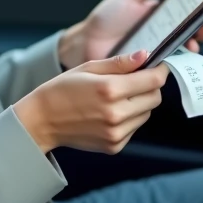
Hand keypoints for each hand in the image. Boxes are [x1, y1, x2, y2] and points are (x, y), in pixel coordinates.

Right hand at [14, 50, 168, 153]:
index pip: (153, 80)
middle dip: (150, 86)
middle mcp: (116, 114)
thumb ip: (120, 63)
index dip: (160, 71)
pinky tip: (110, 112)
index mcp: (110, 90)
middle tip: (136, 79)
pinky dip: (130, 118)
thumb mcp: (89, 68)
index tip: (159, 65)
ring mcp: (116, 133)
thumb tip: (144, 56)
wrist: (42, 120)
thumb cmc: (62, 89)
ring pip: (147, 113)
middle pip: (155, 98)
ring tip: (118, 97)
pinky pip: (135, 128)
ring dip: (140, 103)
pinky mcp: (115, 146)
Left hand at [57, 0, 202, 68]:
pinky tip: (176, 60)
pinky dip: (175, 64)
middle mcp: (161, 33)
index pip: (185, 12)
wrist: (83, 45)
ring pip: (182, 50)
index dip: (199, 13)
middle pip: (189, 32)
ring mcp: (156, 50)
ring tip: (191, 46)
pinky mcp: (149, 67)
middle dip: (201, 32)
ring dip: (191, 48)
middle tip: (202, 32)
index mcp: (158, 14)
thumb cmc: (104, 19)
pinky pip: (167, 66)